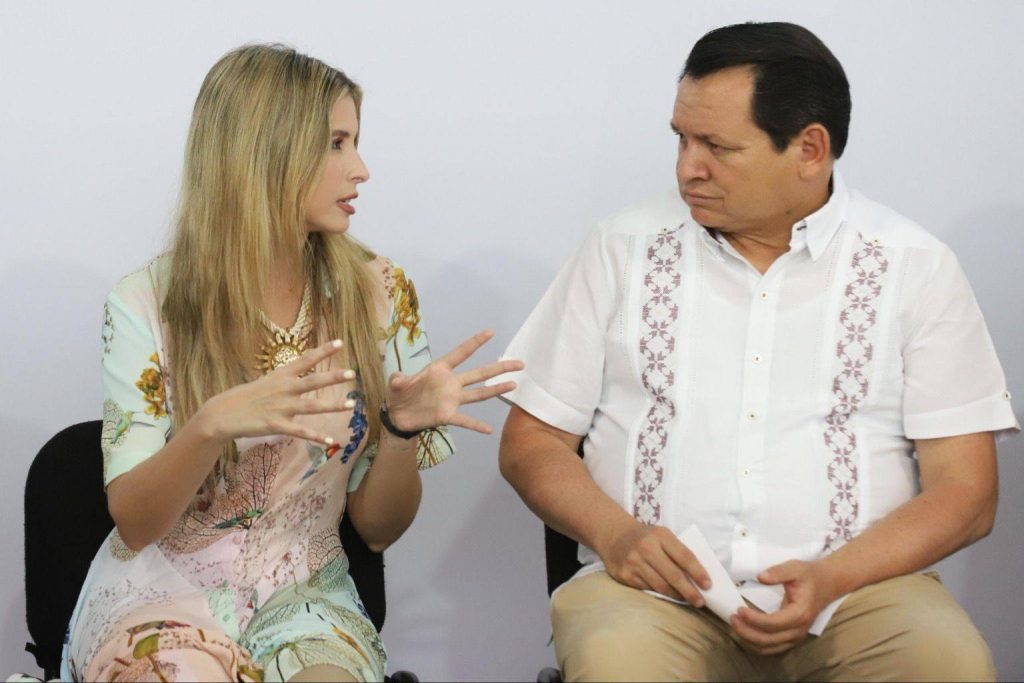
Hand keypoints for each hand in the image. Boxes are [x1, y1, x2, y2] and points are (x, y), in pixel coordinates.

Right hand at [198, 339, 355, 445]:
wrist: (223, 413)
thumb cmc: (246, 397)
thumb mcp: (267, 381)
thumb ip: (286, 379)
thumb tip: (302, 373)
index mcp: (281, 375)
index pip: (305, 359)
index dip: (323, 350)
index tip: (340, 342)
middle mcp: (284, 389)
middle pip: (312, 381)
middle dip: (332, 377)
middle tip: (352, 373)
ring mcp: (281, 407)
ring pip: (311, 406)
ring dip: (332, 406)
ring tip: (350, 404)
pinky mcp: (276, 425)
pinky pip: (300, 432)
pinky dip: (316, 437)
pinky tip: (331, 441)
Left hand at [385, 329, 523, 433]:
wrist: (397, 416)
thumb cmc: (399, 394)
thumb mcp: (395, 384)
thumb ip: (398, 379)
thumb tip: (398, 380)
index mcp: (439, 369)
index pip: (460, 353)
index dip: (475, 343)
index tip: (491, 332)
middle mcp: (450, 383)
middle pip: (479, 373)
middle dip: (499, 367)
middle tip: (519, 363)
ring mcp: (451, 399)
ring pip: (478, 393)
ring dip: (496, 390)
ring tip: (513, 384)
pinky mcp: (447, 415)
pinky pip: (465, 420)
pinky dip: (475, 425)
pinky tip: (489, 429)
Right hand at [598, 519, 710, 606]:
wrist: (614, 535)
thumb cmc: (646, 538)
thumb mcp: (662, 536)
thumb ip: (678, 552)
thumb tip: (699, 577)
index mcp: (661, 535)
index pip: (684, 556)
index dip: (698, 572)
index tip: (708, 585)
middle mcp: (646, 548)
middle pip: (673, 575)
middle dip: (689, 591)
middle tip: (700, 602)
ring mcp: (634, 562)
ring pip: (660, 586)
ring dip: (676, 596)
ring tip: (686, 600)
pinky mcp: (625, 575)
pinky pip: (647, 589)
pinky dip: (660, 594)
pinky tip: (667, 596)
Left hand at [730, 559, 837, 654]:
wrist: (826, 584)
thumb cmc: (808, 576)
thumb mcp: (795, 568)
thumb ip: (778, 572)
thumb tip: (760, 577)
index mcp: (800, 614)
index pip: (773, 623)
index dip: (754, 619)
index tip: (739, 609)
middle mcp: (799, 630)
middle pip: (768, 640)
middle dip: (747, 631)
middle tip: (732, 617)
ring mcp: (796, 636)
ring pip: (768, 647)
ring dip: (749, 639)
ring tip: (735, 624)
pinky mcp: (791, 638)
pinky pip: (772, 647)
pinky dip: (756, 643)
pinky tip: (745, 631)